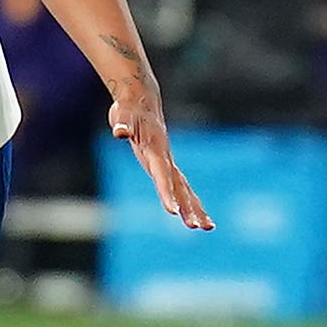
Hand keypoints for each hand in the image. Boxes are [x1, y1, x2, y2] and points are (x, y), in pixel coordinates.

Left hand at [110, 90, 214, 230]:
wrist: (140, 99)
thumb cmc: (128, 108)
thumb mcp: (121, 114)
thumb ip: (122, 124)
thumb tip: (119, 132)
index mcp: (154, 148)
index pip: (162, 174)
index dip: (166, 192)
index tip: (172, 211)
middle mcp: (164, 157)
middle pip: (179, 185)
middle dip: (188, 206)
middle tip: (199, 227)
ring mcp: (166, 161)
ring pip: (183, 187)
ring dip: (194, 207)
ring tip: (207, 227)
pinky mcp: (164, 163)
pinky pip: (178, 185)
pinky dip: (186, 199)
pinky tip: (193, 214)